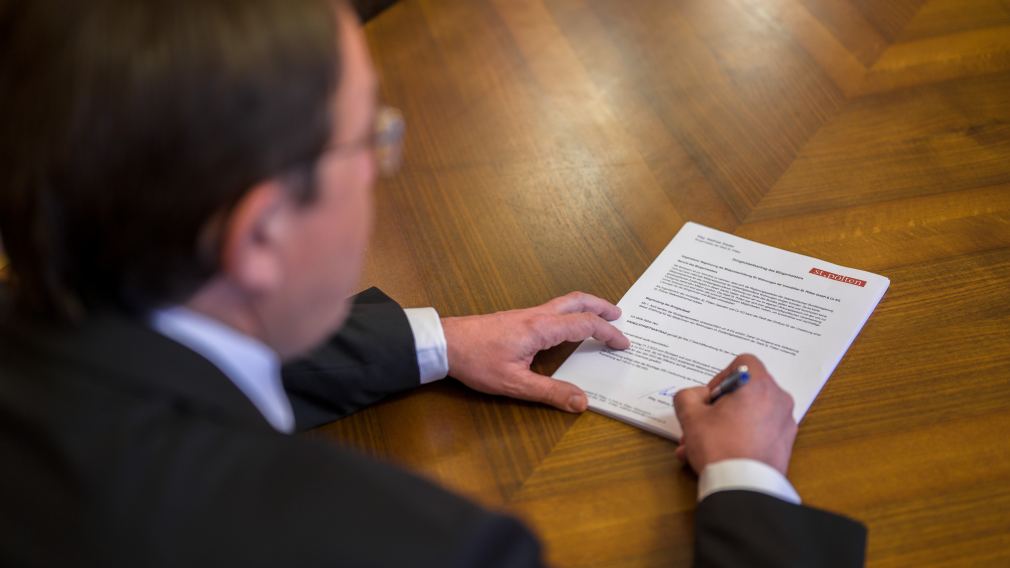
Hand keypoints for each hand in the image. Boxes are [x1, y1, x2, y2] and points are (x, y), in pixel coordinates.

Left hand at [441, 291, 629, 412]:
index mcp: (541, 328)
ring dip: (585, 308)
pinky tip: (567, 327)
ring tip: (599, 317)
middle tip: (619, 314)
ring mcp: (526, 314)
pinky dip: (569, 313)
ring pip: (564, 303)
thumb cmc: (476, 361)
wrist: (445, 343)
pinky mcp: (517, 318)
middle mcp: (537, 315)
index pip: (585, 324)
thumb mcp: (515, 384)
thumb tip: (581, 401)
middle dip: (601, 306)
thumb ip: (550, 393)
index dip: (608, 332)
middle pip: (577, 301)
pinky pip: (552, 310)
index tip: (623, 343)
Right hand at [673, 354, 796, 475]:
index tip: (709, 398)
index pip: (743, 363)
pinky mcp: (784, 444)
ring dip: (724, 426)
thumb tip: (695, 397)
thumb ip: (687, 396)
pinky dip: (739, 438)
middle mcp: (778, 400)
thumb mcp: (691, 416)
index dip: (721, 377)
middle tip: (701, 424)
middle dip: (718, 408)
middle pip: (745, 391)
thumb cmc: (721, 447)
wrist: (744, 488)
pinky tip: (717, 456)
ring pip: (749, 415)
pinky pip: (758, 432)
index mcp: (759, 385)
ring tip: (700, 446)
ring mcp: (784, 423)